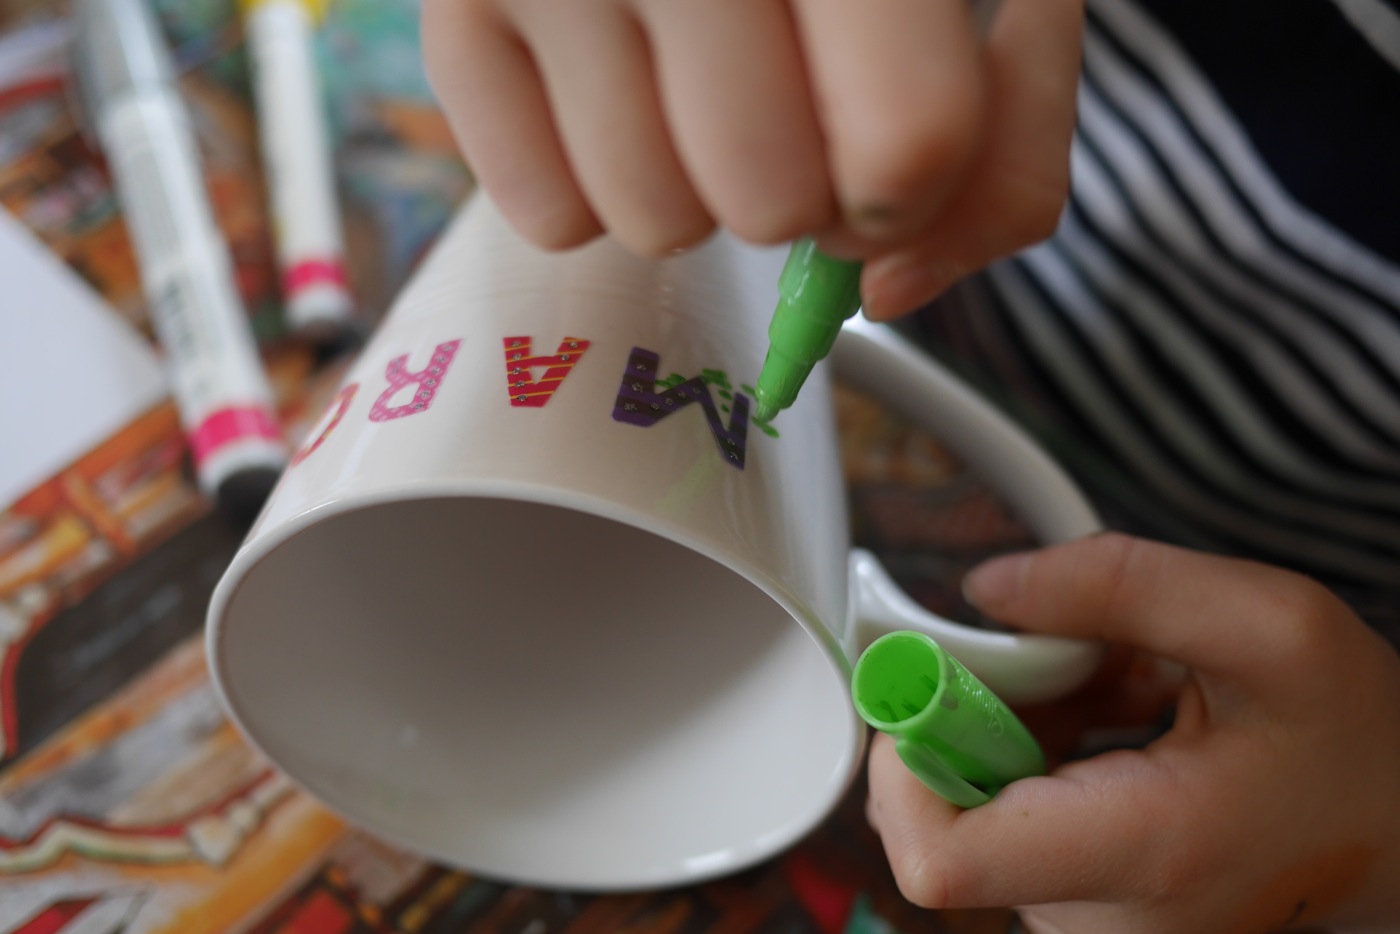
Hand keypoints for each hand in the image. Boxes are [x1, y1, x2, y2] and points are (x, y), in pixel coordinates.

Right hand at [421, 0, 1083, 318]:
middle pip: (773, 207)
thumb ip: (1010, 136)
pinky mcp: (454, 5)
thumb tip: (893, 290)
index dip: (914, 187)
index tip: (895, 147)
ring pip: (656, 225)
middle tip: (782, 86)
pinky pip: (548, 215)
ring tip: (694, 74)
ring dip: (699, 188)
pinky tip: (612, 80)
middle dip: (803, 184)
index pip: (907, 146)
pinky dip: (594, 180)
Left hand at [866, 534, 1399, 932]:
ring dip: (1018, 716)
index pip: (937, 859)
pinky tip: (1109, 708)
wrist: (1399, 826)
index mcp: (1140, 856)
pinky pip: (1003, 807)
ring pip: (972, 798)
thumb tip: (987, 589)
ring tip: (1116, 683)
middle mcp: (1097, 915)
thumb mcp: (1274, 626)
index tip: (943, 680)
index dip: (906, 759)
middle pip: (946, 807)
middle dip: (981, 705)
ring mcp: (1082, 916)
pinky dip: (1035, 741)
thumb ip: (1117, 585)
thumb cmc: (1358, 746)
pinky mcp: (1076, 898)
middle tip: (1065, 654)